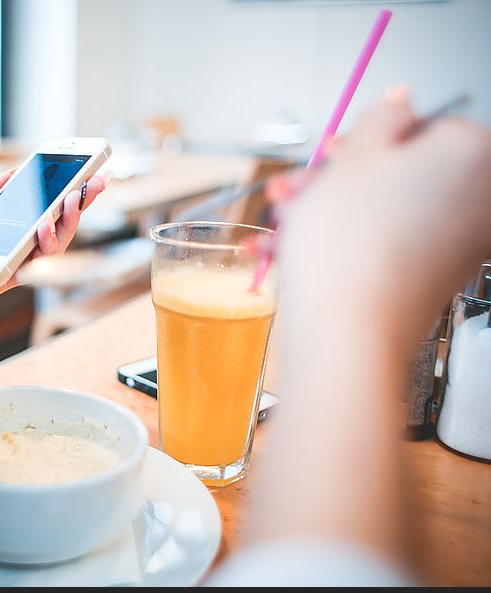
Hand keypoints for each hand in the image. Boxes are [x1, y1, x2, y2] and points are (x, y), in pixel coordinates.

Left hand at [0, 168, 108, 342]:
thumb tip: (16, 172)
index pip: (39, 205)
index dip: (63, 190)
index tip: (85, 169)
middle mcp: (8, 245)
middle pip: (55, 224)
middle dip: (80, 202)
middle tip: (97, 180)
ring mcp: (9, 264)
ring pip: (53, 244)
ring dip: (68, 220)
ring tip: (73, 198)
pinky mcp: (5, 281)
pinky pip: (34, 262)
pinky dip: (44, 241)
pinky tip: (45, 222)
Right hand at [277, 91, 490, 346]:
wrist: (347, 331)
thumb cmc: (350, 248)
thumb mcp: (355, 158)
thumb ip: (381, 117)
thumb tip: (400, 100)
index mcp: (472, 151)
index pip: (421, 125)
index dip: (368, 140)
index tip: (333, 154)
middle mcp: (482, 196)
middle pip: (403, 171)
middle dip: (340, 181)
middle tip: (300, 190)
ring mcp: (462, 242)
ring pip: (389, 210)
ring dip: (330, 213)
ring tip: (283, 226)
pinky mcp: (436, 277)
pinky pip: (389, 245)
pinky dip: (348, 244)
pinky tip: (297, 252)